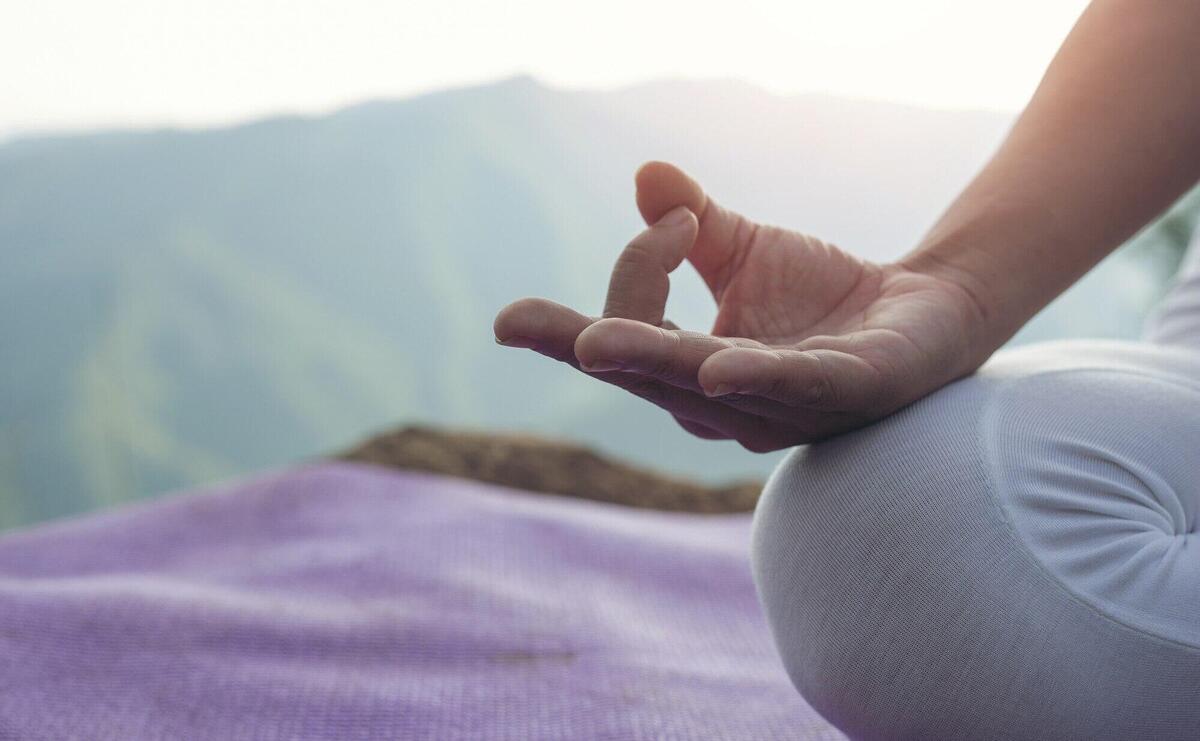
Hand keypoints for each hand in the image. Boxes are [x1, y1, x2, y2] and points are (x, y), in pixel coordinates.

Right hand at [494, 162, 988, 451]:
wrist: (927, 312)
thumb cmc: (822, 295)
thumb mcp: (745, 251)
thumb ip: (691, 223)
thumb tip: (647, 173)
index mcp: (689, 374)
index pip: (631, 328)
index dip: (638, 267)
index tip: (679, 218)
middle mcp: (724, 405)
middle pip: (645, 371)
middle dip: (586, 343)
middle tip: (515, 323)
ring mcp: (783, 408)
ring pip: (705, 387)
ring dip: (651, 362)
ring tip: (596, 345)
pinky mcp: (849, 391)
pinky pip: (797, 386)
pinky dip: (757, 377)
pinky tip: (718, 367)